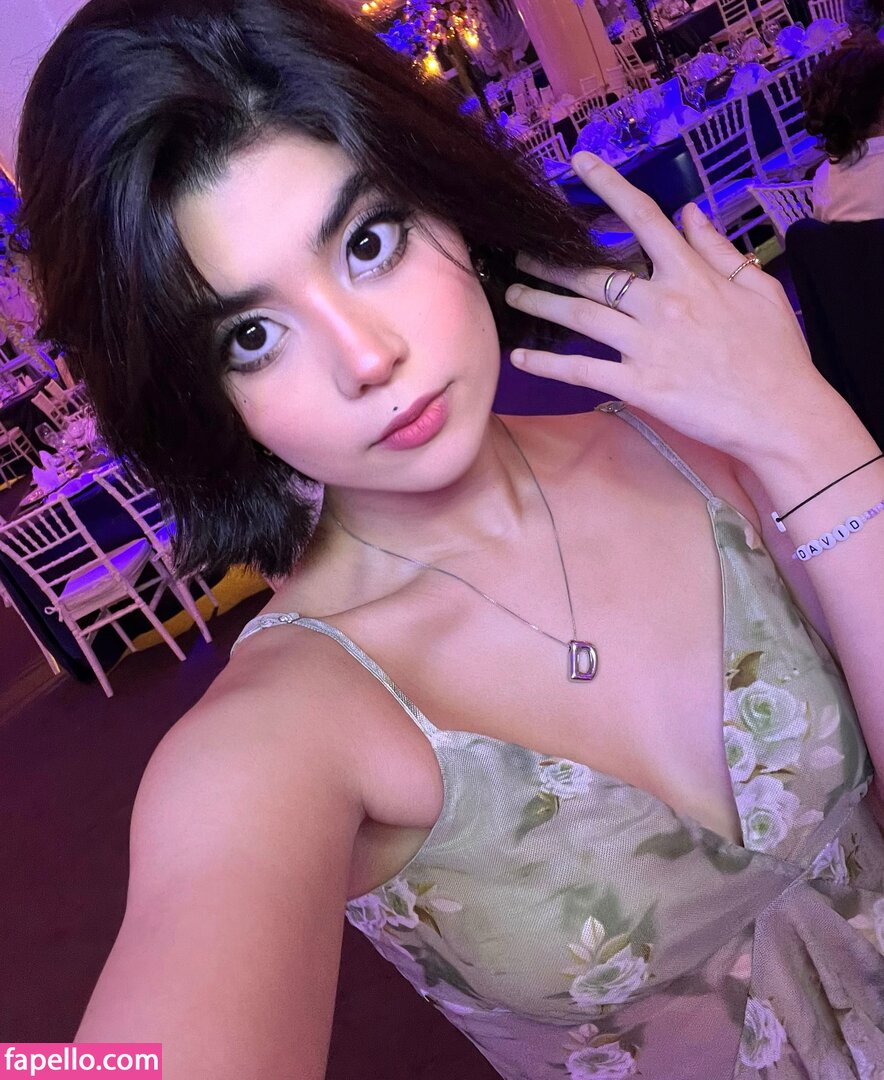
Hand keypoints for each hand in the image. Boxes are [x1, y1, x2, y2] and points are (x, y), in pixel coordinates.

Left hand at [504, 152, 843, 465]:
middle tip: (520, 254)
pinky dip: (547, 364)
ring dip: (540, 303)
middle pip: (594, 274)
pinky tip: (519, 358)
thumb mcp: (758, 288)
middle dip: (552, 262)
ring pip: (580, 316)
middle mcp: (662, 303)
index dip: (608, 185)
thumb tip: (690, 212)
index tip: (578, 163)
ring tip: (511, 295)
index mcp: (690, 275)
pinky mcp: (638, 386)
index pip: (644, 218)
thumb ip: (718, 248)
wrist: (781, 413)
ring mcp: (646, 346)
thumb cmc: (775, 352)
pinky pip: (582, 371)